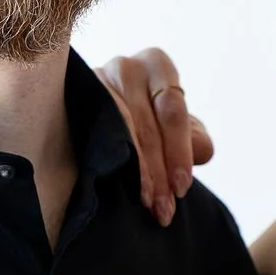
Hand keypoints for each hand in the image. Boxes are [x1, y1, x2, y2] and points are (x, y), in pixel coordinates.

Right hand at [96, 48, 213, 226]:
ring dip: (136, 174)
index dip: (178, 151)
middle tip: (164, 209)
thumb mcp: (176, 127)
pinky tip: (116, 185)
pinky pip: (93, 134)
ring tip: (147, 204)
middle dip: (158, 172)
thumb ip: (193, 139)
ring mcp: (95, 80)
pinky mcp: (73, 100)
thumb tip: (202, 151)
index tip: (181, 187)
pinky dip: (109, 163)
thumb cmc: (150, 121)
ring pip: (119, 132)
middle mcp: (125, 67)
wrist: (105, 117)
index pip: (172, 110)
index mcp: (157, 65)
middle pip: (146, 125)